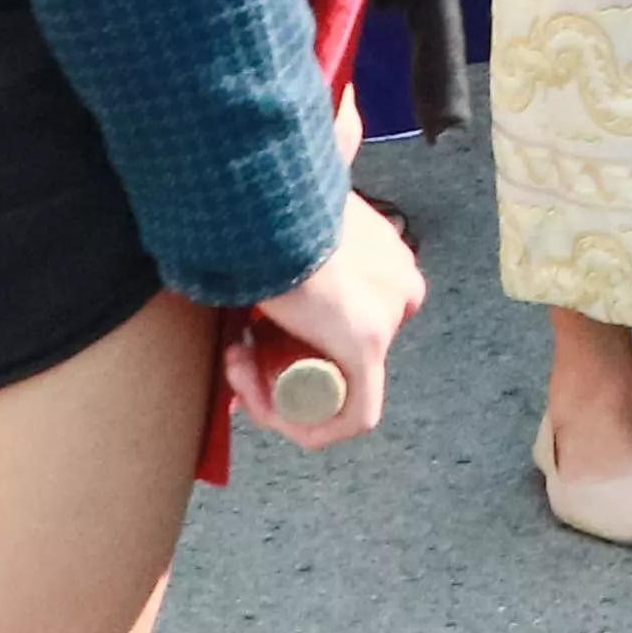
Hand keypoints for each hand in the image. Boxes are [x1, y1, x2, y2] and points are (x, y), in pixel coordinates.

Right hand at [230, 202, 422, 451]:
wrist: (265, 205)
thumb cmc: (263, 211)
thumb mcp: (281, 230)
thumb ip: (281, 250)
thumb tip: (249, 263)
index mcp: (385, 255)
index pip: (351, 315)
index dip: (297, 341)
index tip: (250, 336)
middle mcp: (398, 285)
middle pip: (338, 352)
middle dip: (279, 367)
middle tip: (234, 355)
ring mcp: (388, 314)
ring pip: (337, 384)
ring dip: (274, 391)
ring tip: (233, 360)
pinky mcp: (368, 344)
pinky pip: (354, 415)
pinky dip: (308, 427)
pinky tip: (265, 411)